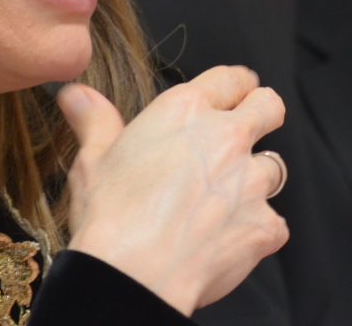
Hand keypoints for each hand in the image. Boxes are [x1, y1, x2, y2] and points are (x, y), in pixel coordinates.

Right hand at [59, 65, 288, 314]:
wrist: (134, 274)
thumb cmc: (110, 217)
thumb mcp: (93, 159)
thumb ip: (95, 121)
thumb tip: (76, 95)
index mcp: (187, 110)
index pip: (230, 78)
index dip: (236, 85)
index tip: (237, 92)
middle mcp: (227, 138)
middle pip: (269, 106)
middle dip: (263, 114)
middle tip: (249, 129)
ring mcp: (251, 181)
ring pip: (275, 166)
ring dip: (256, 179)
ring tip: (227, 198)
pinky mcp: (264, 224)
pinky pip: (274, 222)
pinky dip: (258, 230)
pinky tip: (230, 239)